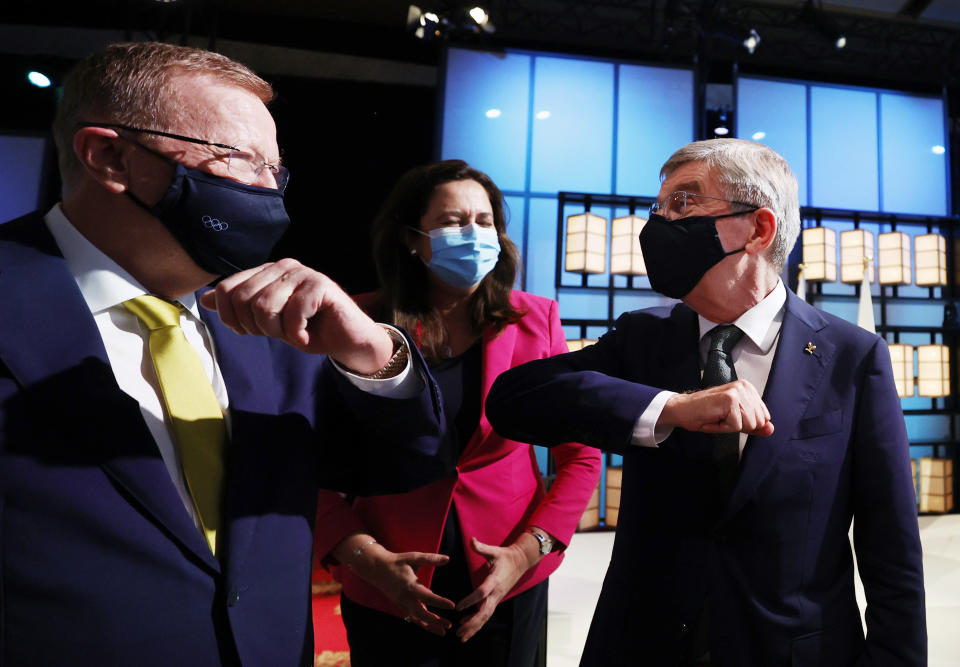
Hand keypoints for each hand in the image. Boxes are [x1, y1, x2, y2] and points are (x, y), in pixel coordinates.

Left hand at [198, 258, 392, 372]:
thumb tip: (204, 299)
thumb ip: (238, 308)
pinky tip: (306, 335)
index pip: (227, 289)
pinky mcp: (321, 285)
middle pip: (243, 298)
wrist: (345, 339)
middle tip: (277, 333)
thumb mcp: (266, 321)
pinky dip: (296, 333)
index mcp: (266, 272)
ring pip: (265, 305)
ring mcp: (303, 273)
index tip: (249, 331)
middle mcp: (282, 266)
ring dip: (277, 330)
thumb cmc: (307, 328)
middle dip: (256, 326)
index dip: (231, 317)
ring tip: (292, 333)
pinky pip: (293, 312)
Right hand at [348, 543, 454, 635]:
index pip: (427, 597)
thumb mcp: (413, 557)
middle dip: (436, 621)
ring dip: (430, 626)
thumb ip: (430, 559)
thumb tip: (447, 559)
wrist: (376, 568)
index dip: (440, 602)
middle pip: (421, 613)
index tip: (452, 606)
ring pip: (416, 619)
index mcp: (410, 585)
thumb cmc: (397, 561)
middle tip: (449, 625)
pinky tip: (431, 626)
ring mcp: (401, 603)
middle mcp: (405, 597)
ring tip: (443, 631)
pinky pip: (411, 617)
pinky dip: (421, 623)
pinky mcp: (400, 605)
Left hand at [455, 535, 538, 642]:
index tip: (458, 608)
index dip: (470, 600)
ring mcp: (497, 598)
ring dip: (473, 627)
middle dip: (471, 623)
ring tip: (461, 637)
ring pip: (485, 617)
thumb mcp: (493, 550)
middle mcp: (496, 593)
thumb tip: (471, 539)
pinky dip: (476, 622)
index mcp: (494, 580)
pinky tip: (465, 626)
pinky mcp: (496, 599)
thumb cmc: (505, 555)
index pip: (481, 593)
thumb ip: (481, 547)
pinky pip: (486, 613)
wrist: (520, 562)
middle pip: (484, 612)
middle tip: (458, 631)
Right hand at [659, 379, 773, 436]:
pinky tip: (713, 418)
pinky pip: (736, 426)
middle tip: (721, 418)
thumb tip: (770, 429)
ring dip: (730, 427)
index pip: (764, 417)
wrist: (682, 410)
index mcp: (748, 389)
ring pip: (749, 424)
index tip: (728, 417)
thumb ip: (755, 425)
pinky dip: (723, 427)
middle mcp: (744, 387)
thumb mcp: (735, 422)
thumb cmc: (706, 414)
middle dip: (739, 426)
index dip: (745, 424)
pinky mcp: (729, 399)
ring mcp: (737, 391)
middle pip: (758, 422)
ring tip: (717, 417)